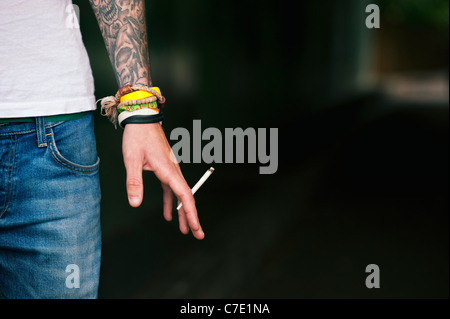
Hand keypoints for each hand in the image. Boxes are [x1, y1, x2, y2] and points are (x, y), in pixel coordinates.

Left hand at [122, 123, 204, 239]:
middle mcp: (173, 170)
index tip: (196, 228)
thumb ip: (134, 182)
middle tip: (197, 235)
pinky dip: (170, 202)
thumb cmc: (137, 136)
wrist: (142, 118)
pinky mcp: (164, 168)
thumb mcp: (132, 159)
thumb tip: (135, 204)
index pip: (184, 195)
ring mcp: (170, 169)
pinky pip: (170, 189)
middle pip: (186, 198)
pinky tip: (167, 214)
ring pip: (180, 195)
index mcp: (168, 170)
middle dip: (192, 217)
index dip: (191, 213)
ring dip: (182, 212)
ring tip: (184, 229)